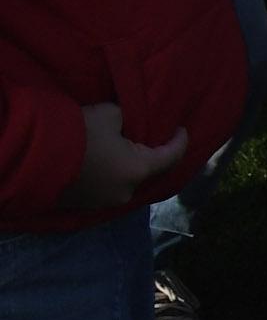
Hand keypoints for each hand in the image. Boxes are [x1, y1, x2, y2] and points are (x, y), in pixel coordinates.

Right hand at [54, 104, 187, 210]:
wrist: (31, 159)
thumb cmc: (78, 134)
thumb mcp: (110, 114)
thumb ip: (127, 119)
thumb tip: (127, 124)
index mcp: (139, 170)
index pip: (172, 156)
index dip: (180, 140)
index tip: (181, 129)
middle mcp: (127, 192)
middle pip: (147, 170)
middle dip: (149, 153)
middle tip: (147, 136)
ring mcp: (105, 202)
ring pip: (126, 179)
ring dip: (126, 165)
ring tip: (121, 148)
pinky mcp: (85, 206)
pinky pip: (106, 187)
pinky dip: (109, 174)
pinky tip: (102, 162)